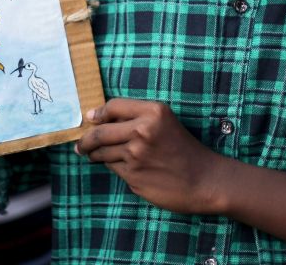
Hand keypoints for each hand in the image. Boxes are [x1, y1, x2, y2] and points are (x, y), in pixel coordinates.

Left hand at [75, 98, 225, 214]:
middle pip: (100, 131)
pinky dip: (113, 167)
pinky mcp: (134, 176)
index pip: (113, 106)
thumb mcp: (165, 122)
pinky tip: (123, 167)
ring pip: (103, 152)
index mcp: (153, 111)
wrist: (204, 179)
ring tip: (94, 155)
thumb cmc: (184, 149)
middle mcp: (143, 130)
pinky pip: (113, 168)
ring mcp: (136, 155)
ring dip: (95, 154)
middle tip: (80, 144)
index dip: (98, 113)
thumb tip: (98, 118)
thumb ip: (136, 117)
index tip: (90, 118)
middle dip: (86, 139)